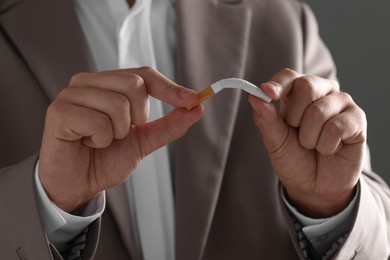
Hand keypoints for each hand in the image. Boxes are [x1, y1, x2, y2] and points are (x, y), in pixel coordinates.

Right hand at [38, 67, 203, 211]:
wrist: (79, 184)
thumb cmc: (105, 159)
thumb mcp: (144, 141)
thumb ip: (169, 125)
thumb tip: (197, 107)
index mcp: (109, 84)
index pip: (144, 74)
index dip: (169, 87)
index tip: (193, 99)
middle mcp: (90, 82)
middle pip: (135, 85)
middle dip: (137, 118)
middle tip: (119, 134)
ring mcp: (72, 94)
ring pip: (118, 104)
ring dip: (117, 133)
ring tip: (100, 140)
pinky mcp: (58, 110)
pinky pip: (98, 122)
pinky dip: (99, 140)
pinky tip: (86, 143)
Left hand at [249, 68, 365, 216]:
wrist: (314, 187)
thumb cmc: (294, 159)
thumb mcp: (275, 141)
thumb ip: (266, 120)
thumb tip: (254, 97)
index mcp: (297, 93)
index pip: (289, 76)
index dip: (278, 84)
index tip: (268, 94)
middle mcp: (321, 91)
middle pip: (306, 86)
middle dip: (294, 118)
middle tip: (297, 134)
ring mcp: (341, 103)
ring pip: (319, 111)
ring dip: (309, 138)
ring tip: (312, 145)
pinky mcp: (357, 119)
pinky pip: (336, 127)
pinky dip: (326, 145)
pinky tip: (329, 149)